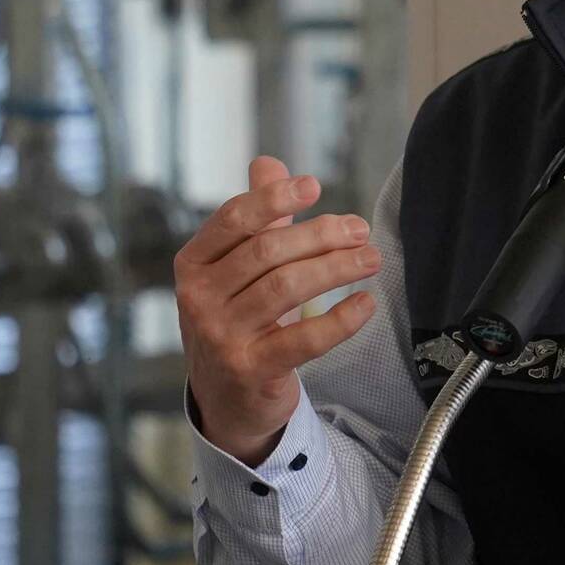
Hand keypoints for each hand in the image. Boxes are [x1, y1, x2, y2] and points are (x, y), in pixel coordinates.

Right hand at [175, 156, 381, 464]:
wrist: (226, 400)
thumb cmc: (237, 320)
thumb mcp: (236, 269)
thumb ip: (255, 218)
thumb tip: (269, 164)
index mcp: (194, 264)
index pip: (233, 219)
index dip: (274, 198)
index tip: (313, 185)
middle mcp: (199, 298)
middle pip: (267, 251)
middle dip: (321, 235)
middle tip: (360, 230)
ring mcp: (222, 337)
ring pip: (287, 288)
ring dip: (337, 268)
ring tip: (370, 259)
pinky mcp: (250, 371)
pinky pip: (304, 339)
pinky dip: (340, 319)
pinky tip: (364, 304)